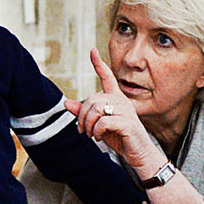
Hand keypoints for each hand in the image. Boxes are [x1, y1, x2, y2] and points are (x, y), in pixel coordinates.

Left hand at [63, 50, 164, 172]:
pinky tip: (99, 138)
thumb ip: (83, 114)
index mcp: (115, 98)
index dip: (99, 64)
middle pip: (92, 99)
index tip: (92, 50)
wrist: (137, 153)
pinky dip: (97, 132)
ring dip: (88, 125)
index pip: (107, 77)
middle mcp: (121, 100)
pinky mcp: (127, 123)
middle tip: (82, 131)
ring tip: (91, 135)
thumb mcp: (97, 125)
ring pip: (96, 110)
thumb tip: (66, 103)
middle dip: (82, 116)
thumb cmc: (119, 137)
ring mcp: (126, 111)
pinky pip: (103, 122)